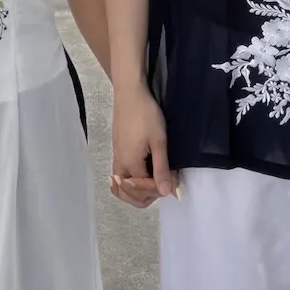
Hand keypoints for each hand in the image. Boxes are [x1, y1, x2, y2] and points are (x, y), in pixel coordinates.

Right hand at [109, 84, 178, 208]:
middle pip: (127, 194)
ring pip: (121, 186)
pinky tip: (144, 173)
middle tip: (163, 184)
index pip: (144, 189)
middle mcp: (119, 164)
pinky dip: (131, 182)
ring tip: (154, 182)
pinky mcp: (117, 150)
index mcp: (129, 164)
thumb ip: (162, 168)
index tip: (173, 178)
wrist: (130, 93)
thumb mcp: (159, 142)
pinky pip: (121, 175)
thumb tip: (167, 193)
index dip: (160, 188)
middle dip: (146, 195)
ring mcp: (116, 157)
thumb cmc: (146, 115)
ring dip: (136, 190)